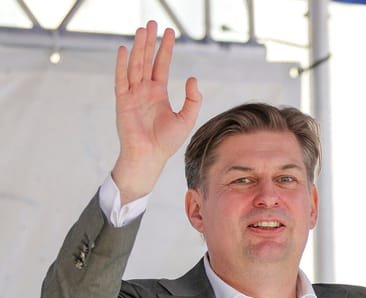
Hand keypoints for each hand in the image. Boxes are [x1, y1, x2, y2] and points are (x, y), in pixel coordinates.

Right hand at [111, 21, 201, 201]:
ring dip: (138, 47)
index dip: (165, 49)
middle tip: (153, 23)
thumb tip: (193, 79)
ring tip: (142, 30)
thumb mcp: (186, 118)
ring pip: (135, 65)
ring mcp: (132, 94)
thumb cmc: (167, 142)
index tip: (170, 33)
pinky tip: (125, 50)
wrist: (150, 156)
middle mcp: (144, 90)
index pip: (161, 65)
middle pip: (147, 60)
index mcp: (158, 93)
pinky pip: (122, 79)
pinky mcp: (123, 101)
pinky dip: (122, 64)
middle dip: (150, 42)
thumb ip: (193, 99)